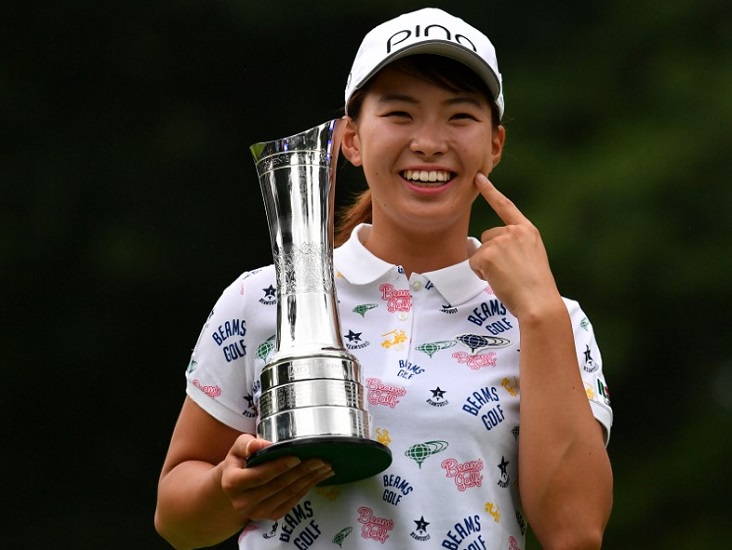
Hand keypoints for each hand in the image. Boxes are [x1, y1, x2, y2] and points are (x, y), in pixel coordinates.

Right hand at [220, 434, 333, 520]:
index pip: (260, 476)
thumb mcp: (237, 449)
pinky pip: (293, 501)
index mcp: (232, 484)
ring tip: (324, 467)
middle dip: (301, 472)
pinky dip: (307, 488)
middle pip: (278, 486)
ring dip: (309, 480)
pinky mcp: (271, 516)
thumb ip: (247, 445)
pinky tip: (318, 477)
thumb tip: (260, 444)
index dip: (279, 467)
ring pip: (288, 494)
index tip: (297, 457)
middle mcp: (244, 502)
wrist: (236, 487)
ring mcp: (258, 512)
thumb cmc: (239, 462)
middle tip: (320, 460)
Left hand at [469, 173, 560, 318]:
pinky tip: (498, 280)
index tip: (479, 177)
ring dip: (486, 266)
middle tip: (509, 272)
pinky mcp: (488, 254)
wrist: (539, 302)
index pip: (506, 206)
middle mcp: (514, 231)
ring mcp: (501, 241)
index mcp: (528, 231)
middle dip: (491, 255)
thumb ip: (512, 246)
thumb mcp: (530, 258)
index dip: (490, 191)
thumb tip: (483, 247)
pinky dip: (481, 274)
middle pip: (487, 237)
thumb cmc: (535, 287)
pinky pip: (474, 263)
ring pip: (480, 251)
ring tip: (506, 277)